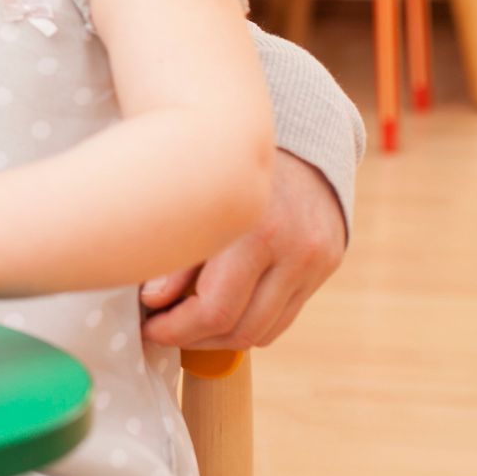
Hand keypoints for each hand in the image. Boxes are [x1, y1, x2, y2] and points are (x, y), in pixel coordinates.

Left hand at [139, 150, 347, 348]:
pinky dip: (251, 321)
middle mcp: (294, 248)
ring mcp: (316, 260)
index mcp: (256, 229)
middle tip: (161, 332)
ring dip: (222, 339)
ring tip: (186, 325)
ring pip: (265, 331)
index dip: (176, 330)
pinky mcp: (328, 263)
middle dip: (194, 339)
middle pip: (242, 328)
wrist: (291, 135)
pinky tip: (221, 310)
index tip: (148, 330)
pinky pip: (285, 315)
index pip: (216, 310)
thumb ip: (178, 256)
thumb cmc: (226, 164)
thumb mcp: (194, 199)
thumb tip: (152, 303)